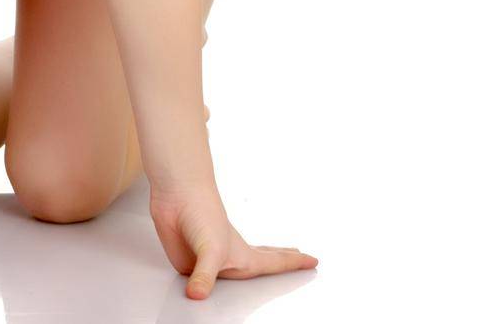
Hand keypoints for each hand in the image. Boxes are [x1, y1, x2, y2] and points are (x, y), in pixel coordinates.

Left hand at [149, 182, 317, 299]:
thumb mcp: (209, 251)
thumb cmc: (201, 214)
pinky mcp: (190, 262)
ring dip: (251, 267)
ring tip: (266, 261)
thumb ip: (205, 275)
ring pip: (235, 270)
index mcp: (244, 257)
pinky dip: (209, 280)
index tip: (313, 260)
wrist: (176, 196)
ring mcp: (210, 259)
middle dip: (283, 260)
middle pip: (263, 260)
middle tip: (300, 256)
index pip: (275, 263)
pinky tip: (208, 277)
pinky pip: (201, 279)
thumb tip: (198, 294)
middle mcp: (230, 258)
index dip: (294, 263)